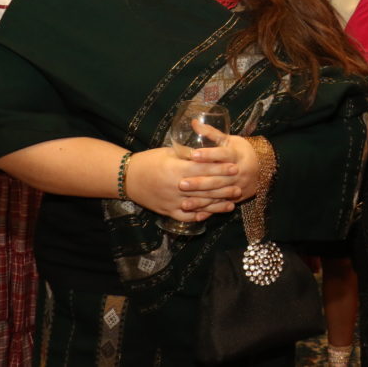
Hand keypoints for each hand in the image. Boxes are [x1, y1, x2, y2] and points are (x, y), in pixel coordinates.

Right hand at [124, 146, 238, 220]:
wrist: (127, 178)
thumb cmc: (149, 161)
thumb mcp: (169, 152)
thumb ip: (188, 154)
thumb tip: (208, 150)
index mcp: (176, 169)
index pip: (203, 170)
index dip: (220, 168)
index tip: (234, 167)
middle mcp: (175, 187)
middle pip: (204, 189)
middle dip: (224, 188)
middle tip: (239, 185)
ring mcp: (171, 201)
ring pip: (199, 205)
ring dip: (217, 205)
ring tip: (232, 202)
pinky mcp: (167, 211)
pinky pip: (185, 217)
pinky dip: (199, 216)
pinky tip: (210, 215)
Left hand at [182, 122, 260, 206]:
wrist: (263, 167)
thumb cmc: (241, 150)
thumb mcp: (229, 140)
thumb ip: (211, 133)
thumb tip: (193, 122)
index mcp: (236, 155)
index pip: (222, 154)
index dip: (208, 155)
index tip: (193, 155)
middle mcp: (238, 172)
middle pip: (218, 178)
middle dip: (200, 182)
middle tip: (181, 183)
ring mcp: (238, 186)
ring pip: (218, 194)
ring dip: (201, 200)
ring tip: (184, 202)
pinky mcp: (236, 197)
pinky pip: (221, 205)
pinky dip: (208, 210)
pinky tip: (195, 213)